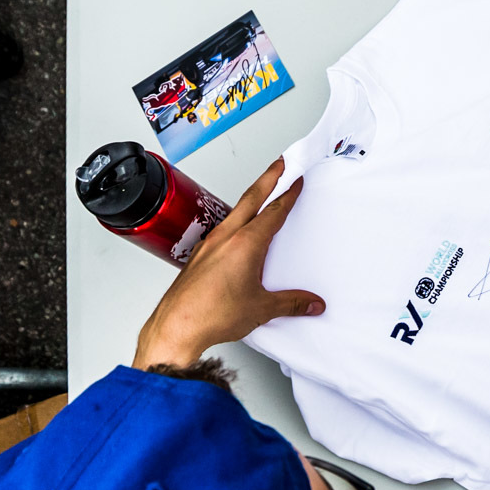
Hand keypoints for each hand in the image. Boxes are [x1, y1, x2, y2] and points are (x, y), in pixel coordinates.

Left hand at [133, 158, 322, 369]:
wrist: (177, 326)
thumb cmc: (211, 314)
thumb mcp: (262, 308)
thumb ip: (292, 303)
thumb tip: (312, 303)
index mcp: (246, 244)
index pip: (273, 212)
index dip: (288, 194)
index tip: (296, 180)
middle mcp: (226, 238)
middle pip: (252, 199)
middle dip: (268, 178)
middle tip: (279, 164)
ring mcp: (210, 244)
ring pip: (236, 212)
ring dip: (251, 198)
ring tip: (262, 193)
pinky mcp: (200, 255)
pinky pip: (223, 229)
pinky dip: (237, 220)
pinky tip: (239, 230)